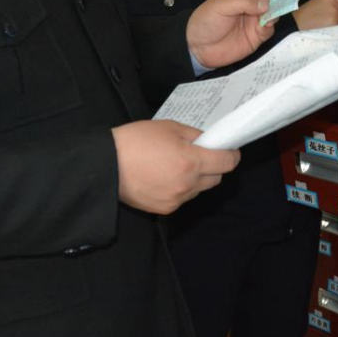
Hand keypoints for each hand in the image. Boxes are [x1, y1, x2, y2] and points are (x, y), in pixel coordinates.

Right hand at [111, 120, 240, 213]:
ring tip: (176, 165)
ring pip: (199, 190)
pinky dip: (181, 188)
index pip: (227, 163)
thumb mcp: (169, 127)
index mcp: (191, 162)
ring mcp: (176, 199)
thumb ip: (194, 136)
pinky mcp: (164, 209)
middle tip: (200, 154)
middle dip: (214, 166)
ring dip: (196, 178)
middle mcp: (187, 184)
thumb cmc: (135, 141)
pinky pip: (183, 198)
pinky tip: (164, 177)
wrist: (106, 165)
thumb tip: (209, 141)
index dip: (231, 154)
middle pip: (216, 178)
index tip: (228, 149)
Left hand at [187, 0, 296, 68]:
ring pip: (274, 12)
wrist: (198, 48)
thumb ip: (244, 3)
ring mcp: (254, 21)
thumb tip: (266, 5)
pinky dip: (271, 25)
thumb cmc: (205, 21)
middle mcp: (250, 5)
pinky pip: (269, 29)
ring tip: (284, 8)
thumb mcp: (221, 6)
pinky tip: (267, 24)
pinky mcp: (256, 36)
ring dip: (280, 10)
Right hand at [291, 0, 337, 30]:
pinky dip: (334, 34)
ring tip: (320, 29)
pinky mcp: (334, 20)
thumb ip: (332, 9)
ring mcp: (334, 10)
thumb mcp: (317, 7)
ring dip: (336, 29)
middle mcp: (333, 1)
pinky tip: (322, 33)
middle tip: (321, 25)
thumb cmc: (302, 19)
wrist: (290, 26)